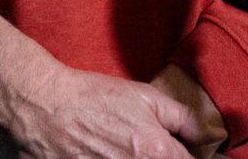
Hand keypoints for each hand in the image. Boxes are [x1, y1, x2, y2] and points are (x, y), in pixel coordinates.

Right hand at [0, 64, 209, 158]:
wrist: (44, 106)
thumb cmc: (93, 97)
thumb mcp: (145, 96)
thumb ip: (181, 118)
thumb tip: (203, 137)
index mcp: (156, 151)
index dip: (184, 157)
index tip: (177, 152)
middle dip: (159, 157)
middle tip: (141, 148)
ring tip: (116, 148)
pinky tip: (101, 155)